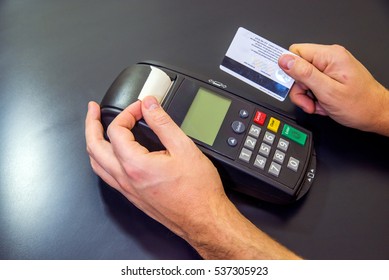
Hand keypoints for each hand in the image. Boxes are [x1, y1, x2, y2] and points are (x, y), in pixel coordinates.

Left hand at [85, 96, 226, 237]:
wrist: (203, 218)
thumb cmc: (197, 191)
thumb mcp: (184, 148)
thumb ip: (163, 123)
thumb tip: (149, 105)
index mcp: (135, 165)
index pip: (116, 130)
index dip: (127, 113)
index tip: (140, 108)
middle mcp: (126, 179)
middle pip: (94, 147)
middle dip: (92, 124)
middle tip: (94, 110)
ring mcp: (127, 190)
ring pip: (96, 163)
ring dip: (93, 142)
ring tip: (96, 129)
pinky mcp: (133, 196)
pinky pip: (107, 176)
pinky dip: (102, 159)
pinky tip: (112, 155)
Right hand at [278, 44, 388, 135]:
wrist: (376, 114)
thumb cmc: (360, 105)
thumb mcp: (327, 91)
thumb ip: (304, 74)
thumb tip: (285, 60)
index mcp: (330, 56)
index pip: (296, 52)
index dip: (289, 69)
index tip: (291, 85)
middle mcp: (330, 58)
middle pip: (298, 69)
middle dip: (300, 89)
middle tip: (309, 101)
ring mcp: (330, 68)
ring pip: (303, 80)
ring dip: (307, 96)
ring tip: (318, 105)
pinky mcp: (330, 77)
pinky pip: (312, 86)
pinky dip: (314, 98)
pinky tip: (323, 104)